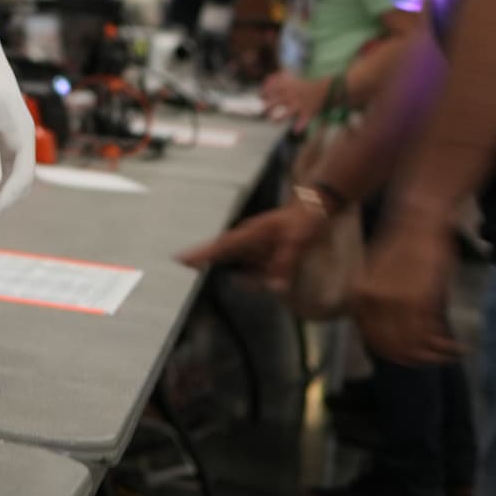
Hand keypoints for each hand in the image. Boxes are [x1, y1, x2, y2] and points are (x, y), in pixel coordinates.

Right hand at [177, 199, 325, 291]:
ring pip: (237, 260)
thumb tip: (275, 288)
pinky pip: (252, 265)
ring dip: (226, 268)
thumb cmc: (305, 221)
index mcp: (252, 234)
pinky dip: (249, 274)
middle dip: (202, 259)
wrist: (317, 207)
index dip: (200, 254)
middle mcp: (249, 238)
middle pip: (221, 252)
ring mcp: (256, 244)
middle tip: (180, 264)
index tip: (178, 259)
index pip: (221, 246)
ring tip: (203, 270)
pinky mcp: (265, 250)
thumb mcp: (298, 243)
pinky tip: (246, 280)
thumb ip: (285, 265)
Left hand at [261, 71, 329, 123]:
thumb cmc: (304, 86)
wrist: (324, 89)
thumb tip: (266, 80)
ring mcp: (299, 105)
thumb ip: (278, 79)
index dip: (265, 92)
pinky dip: (300, 126)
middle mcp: (292, 96)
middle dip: (268, 106)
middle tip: (262, 110)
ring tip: (273, 121)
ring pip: (288, 112)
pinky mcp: (308, 112)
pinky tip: (295, 131)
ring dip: (280, 117)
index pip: (273, 89)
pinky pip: (304, 120)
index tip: (260, 96)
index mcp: (288, 88)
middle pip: (277, 101)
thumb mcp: (291, 78)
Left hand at [353, 212, 460, 365]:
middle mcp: (371, 301)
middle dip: (416, 359)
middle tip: (434, 358)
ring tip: (447, 352)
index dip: (395, 355)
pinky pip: (429, 335)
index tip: (412, 357)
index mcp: (358, 295)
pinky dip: (442, 346)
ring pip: (412, 347)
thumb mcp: (376, 278)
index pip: (374, 342)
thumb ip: (376, 307)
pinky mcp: (419, 298)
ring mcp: (395, 301)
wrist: (415, 221)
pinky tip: (453, 345)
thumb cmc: (401, 248)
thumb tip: (388, 340)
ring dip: (433, 355)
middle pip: (392, 350)